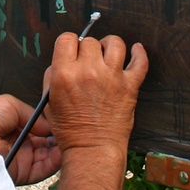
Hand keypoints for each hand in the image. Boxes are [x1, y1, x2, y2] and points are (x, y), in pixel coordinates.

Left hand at [0, 95, 60, 185]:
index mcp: (14, 128)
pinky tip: (61, 153)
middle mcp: (18, 145)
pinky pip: (42, 170)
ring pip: (47, 158)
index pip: (40, 130)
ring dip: (59, 151)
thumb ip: (33, 114)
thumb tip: (48, 125)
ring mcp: (20, 160)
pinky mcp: (20, 174)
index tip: (64, 123)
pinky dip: (54, 163)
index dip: (53, 127)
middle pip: (46, 145)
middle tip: (70, 133)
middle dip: (59, 140)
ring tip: (69, 142)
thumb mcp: (10, 105)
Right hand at [44, 34, 147, 189]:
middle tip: (89, 60)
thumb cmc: (71, 131)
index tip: (73, 49)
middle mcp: (89, 71)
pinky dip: (139, 53)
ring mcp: (111, 77)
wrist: (92, 150)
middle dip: (88, 49)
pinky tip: (136, 50)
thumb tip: (61, 61)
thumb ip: (52, 76)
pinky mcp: (129, 86)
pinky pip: (140, 61)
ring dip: (110, 46)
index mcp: (65, 74)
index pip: (67, 39)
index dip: (70, 43)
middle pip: (90, 41)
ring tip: (108, 54)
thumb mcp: (49, 101)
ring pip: (115, 43)